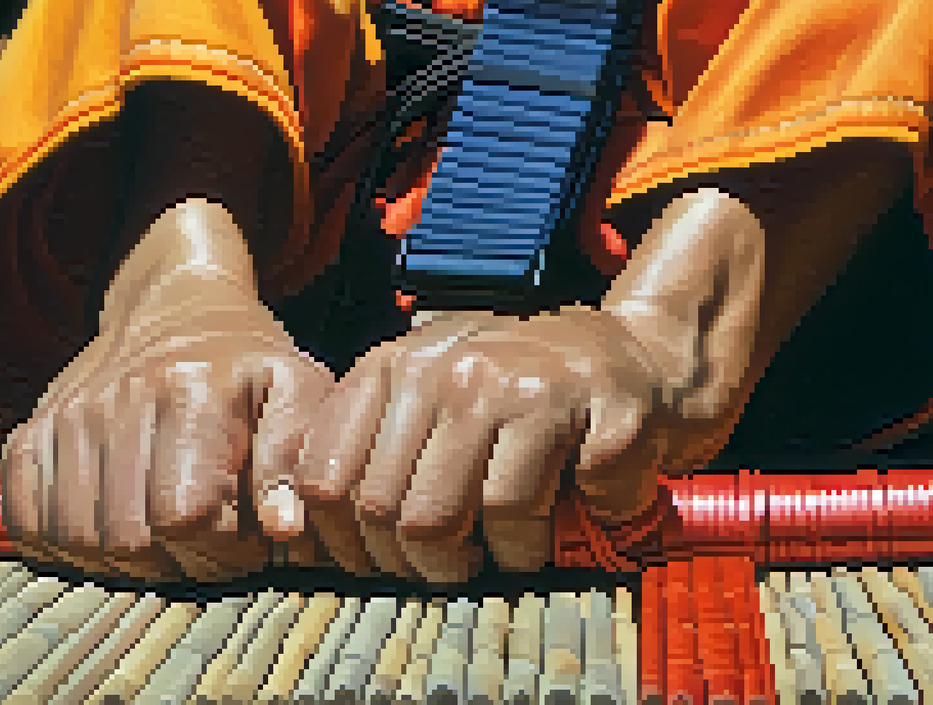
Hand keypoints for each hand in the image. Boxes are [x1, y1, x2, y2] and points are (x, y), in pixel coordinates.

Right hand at [0, 273, 333, 582]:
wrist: (177, 309)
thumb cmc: (247, 366)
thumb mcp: (296, 391)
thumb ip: (293, 459)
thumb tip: (283, 526)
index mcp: (191, 392)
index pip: (182, 516)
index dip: (218, 549)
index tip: (243, 541)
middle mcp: (118, 400)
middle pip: (125, 537)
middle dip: (174, 564)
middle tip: (206, 548)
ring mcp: (67, 415)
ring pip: (73, 538)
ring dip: (121, 563)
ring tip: (165, 543)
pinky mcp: (32, 429)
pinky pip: (22, 518)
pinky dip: (59, 544)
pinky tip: (109, 532)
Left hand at [292, 306, 702, 582]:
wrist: (635, 359)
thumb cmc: (524, 394)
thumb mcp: (438, 396)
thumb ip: (375, 444)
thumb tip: (297, 526)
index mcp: (393, 364)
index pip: (323, 474)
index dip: (343, 540)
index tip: (377, 564)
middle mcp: (439, 367)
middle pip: (379, 507)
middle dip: (409, 564)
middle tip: (444, 571)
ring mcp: (501, 383)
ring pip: (436, 516)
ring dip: (464, 563)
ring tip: (490, 559)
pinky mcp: (561, 409)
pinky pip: (514, 515)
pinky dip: (523, 549)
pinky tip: (538, 539)